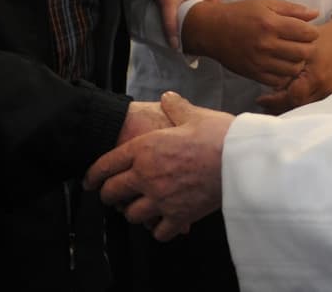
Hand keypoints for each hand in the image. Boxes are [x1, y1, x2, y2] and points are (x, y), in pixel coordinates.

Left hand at [84, 91, 232, 240]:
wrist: (242, 160)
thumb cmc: (218, 135)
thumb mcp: (194, 115)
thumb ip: (175, 108)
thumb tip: (168, 98)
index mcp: (145, 148)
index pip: (106, 165)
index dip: (93, 175)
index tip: (90, 181)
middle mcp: (147, 175)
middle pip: (112, 193)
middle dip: (108, 195)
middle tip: (112, 195)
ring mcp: (162, 199)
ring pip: (131, 215)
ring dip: (133, 212)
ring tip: (139, 208)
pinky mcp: (179, 216)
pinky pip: (158, 232)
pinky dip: (158, 229)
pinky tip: (163, 222)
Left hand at [149, 0, 220, 49]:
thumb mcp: (167, 2)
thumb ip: (171, 23)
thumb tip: (175, 46)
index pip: (217, 20)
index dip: (209, 33)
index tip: (201, 45)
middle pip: (213, 17)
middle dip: (205, 29)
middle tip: (195, 43)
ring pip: (208, 13)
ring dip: (201, 23)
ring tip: (193, 36)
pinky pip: (203, 7)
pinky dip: (198, 15)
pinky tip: (191, 24)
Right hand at [183, 0, 319, 86]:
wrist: (213, 30)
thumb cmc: (241, 14)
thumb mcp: (266, 5)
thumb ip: (292, 9)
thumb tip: (316, 13)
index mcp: (271, 24)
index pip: (306, 33)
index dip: (312, 32)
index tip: (308, 32)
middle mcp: (267, 44)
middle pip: (303, 53)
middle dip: (308, 48)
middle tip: (303, 44)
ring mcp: (260, 61)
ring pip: (294, 69)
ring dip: (298, 63)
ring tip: (293, 55)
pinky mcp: (254, 73)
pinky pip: (279, 80)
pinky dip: (285, 74)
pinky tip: (282, 65)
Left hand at [257, 15, 331, 113]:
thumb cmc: (324, 36)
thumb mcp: (303, 46)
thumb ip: (288, 64)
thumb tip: (273, 83)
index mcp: (316, 76)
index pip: (293, 96)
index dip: (276, 100)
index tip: (261, 99)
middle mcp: (324, 87)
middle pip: (298, 106)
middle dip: (279, 108)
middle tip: (263, 106)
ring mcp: (329, 91)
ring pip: (305, 106)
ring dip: (288, 107)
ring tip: (271, 107)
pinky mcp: (331, 90)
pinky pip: (312, 102)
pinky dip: (298, 103)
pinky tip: (287, 102)